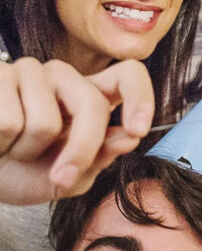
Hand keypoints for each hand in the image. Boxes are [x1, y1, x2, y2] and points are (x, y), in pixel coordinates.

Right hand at [0, 57, 153, 203]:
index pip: (129, 75)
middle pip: (92, 104)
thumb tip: (130, 137)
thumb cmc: (20, 174)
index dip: (141, 98)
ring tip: (9, 149)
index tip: (137, 131)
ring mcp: (29, 71)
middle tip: (60, 179)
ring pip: (45, 122)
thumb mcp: (66, 179)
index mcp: (89, 96)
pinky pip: (7, 122)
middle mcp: (63, 77)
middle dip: (81, 150)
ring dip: (25, 151)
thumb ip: (99, 158)